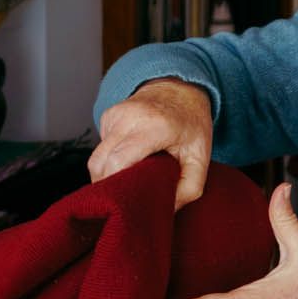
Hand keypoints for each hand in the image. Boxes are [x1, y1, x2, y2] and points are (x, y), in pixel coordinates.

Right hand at [89, 79, 213, 208]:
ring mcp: (115, 114)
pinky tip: (128, 159)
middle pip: (100, 163)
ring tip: (128, 182)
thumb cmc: (191, 124)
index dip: (118, 186)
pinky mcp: (107, 116)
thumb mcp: (201, 157)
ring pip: (96, 157)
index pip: (119, 161)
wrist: (180, 88)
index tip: (128, 203)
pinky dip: (110, 159)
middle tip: (126, 200)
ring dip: (108, 174)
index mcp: (154, 126)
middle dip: (109, 186)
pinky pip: (100, 147)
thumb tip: (165, 210)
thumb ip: (189, 188)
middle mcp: (129, 117)